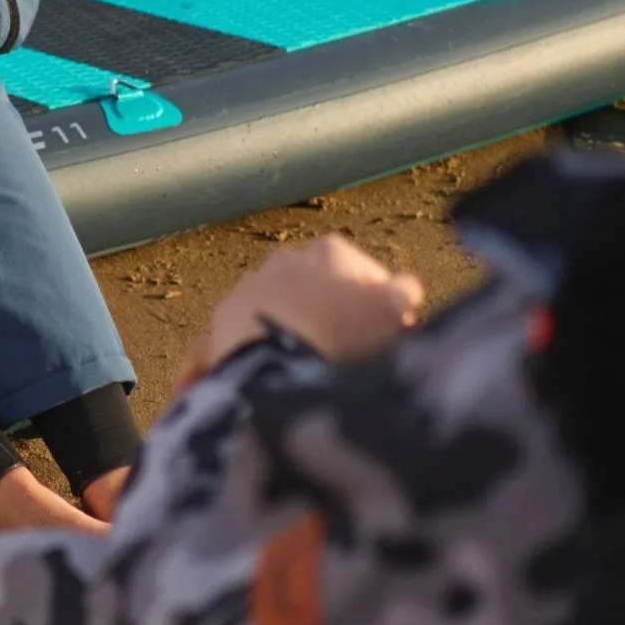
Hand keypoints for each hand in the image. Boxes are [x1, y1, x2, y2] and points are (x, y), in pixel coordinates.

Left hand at [173, 236, 423, 389]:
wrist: (279, 367)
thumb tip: (404, 288)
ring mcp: (246, 291)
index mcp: (330, 252)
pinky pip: (234, 338)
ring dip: (292, 329)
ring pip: (276, 308)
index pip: (365, 272)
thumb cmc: (344, 335)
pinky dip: (244, 352)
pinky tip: (252, 372)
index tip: (395, 332)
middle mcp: (283, 262)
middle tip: (352, 350)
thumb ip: (403, 293)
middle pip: (318, 287)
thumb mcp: (392, 312)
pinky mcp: (219, 326)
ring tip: (307, 365)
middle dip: (334, 313)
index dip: (384, 303)